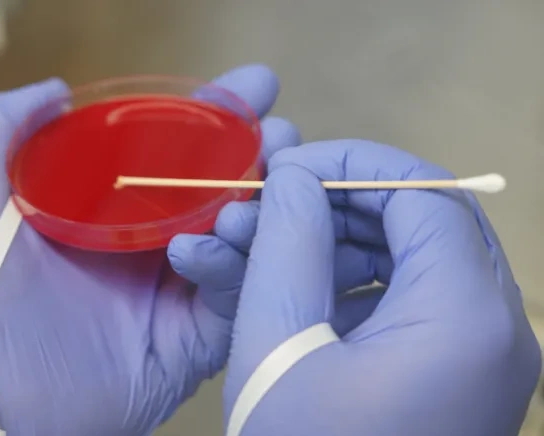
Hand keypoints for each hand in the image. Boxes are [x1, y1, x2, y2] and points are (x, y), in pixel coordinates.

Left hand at [0, 65, 302, 434]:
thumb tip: (54, 91)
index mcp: (104, 213)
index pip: (171, 155)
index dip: (212, 119)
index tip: (252, 88)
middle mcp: (142, 250)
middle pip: (216, 195)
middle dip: (256, 158)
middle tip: (282, 133)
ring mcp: (168, 297)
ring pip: (237, 244)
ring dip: (264, 206)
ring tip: (278, 174)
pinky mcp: (186, 345)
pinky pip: (233, 299)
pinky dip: (241, 265)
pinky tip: (228, 234)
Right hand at [223, 140, 541, 435]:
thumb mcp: (278, 345)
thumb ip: (288, 245)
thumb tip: (295, 176)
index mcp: (468, 318)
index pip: (425, 194)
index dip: (352, 165)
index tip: (286, 169)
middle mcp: (497, 330)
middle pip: (428, 222)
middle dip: (342, 202)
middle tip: (271, 205)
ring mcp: (483, 358)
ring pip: (419, 260)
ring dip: (345, 241)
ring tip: (269, 246)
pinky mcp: (459, 378)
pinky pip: (416, 303)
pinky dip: (359, 283)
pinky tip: (299, 291)